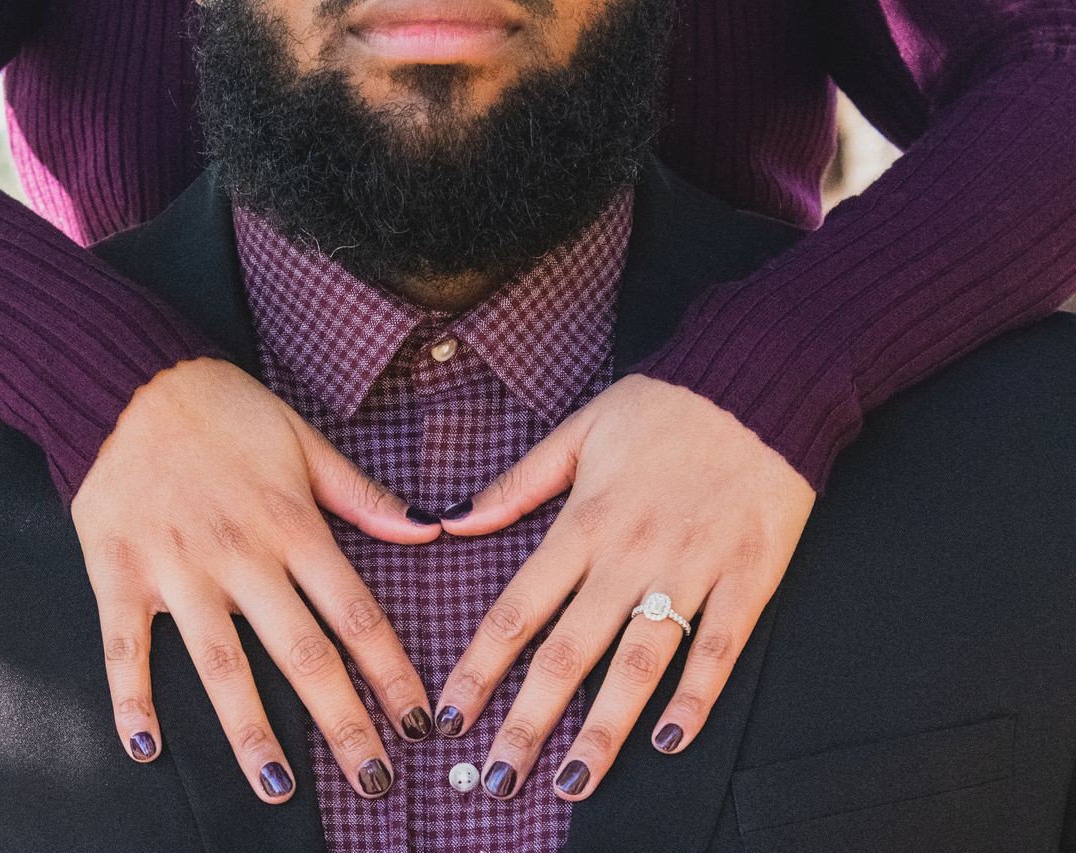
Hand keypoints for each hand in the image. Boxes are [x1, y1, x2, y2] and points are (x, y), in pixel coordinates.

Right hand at [72, 358, 441, 801]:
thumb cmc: (223, 408)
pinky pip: (125, 646)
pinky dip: (131, 698)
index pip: (355, 613)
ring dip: (252, 731)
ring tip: (279, 787)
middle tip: (373, 779)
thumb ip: (363, 495)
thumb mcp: (304, 440)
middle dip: (342, 722)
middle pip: (302, 654)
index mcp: (291, 524)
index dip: (391, 672)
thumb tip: (427, 528)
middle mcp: (240, 555)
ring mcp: (176, 568)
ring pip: (221, 665)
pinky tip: (147, 748)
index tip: (418, 720)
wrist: (127, 379)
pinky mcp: (119, 572)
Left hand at [435, 375, 814, 799]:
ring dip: (604, 731)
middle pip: (568, 655)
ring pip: (639, 666)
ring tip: (572, 784)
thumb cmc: (664, 406)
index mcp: (583, 522)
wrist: (760, 382)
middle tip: (498, 780)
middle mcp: (630, 556)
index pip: (517, 610)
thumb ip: (516, 484)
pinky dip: (695, 697)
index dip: (479, 670)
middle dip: (528, 725)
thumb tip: (452, 522)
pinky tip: (670, 740)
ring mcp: (692, 571)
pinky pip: (718, 649)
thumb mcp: (578, 430)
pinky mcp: (748, 579)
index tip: (451, 717)